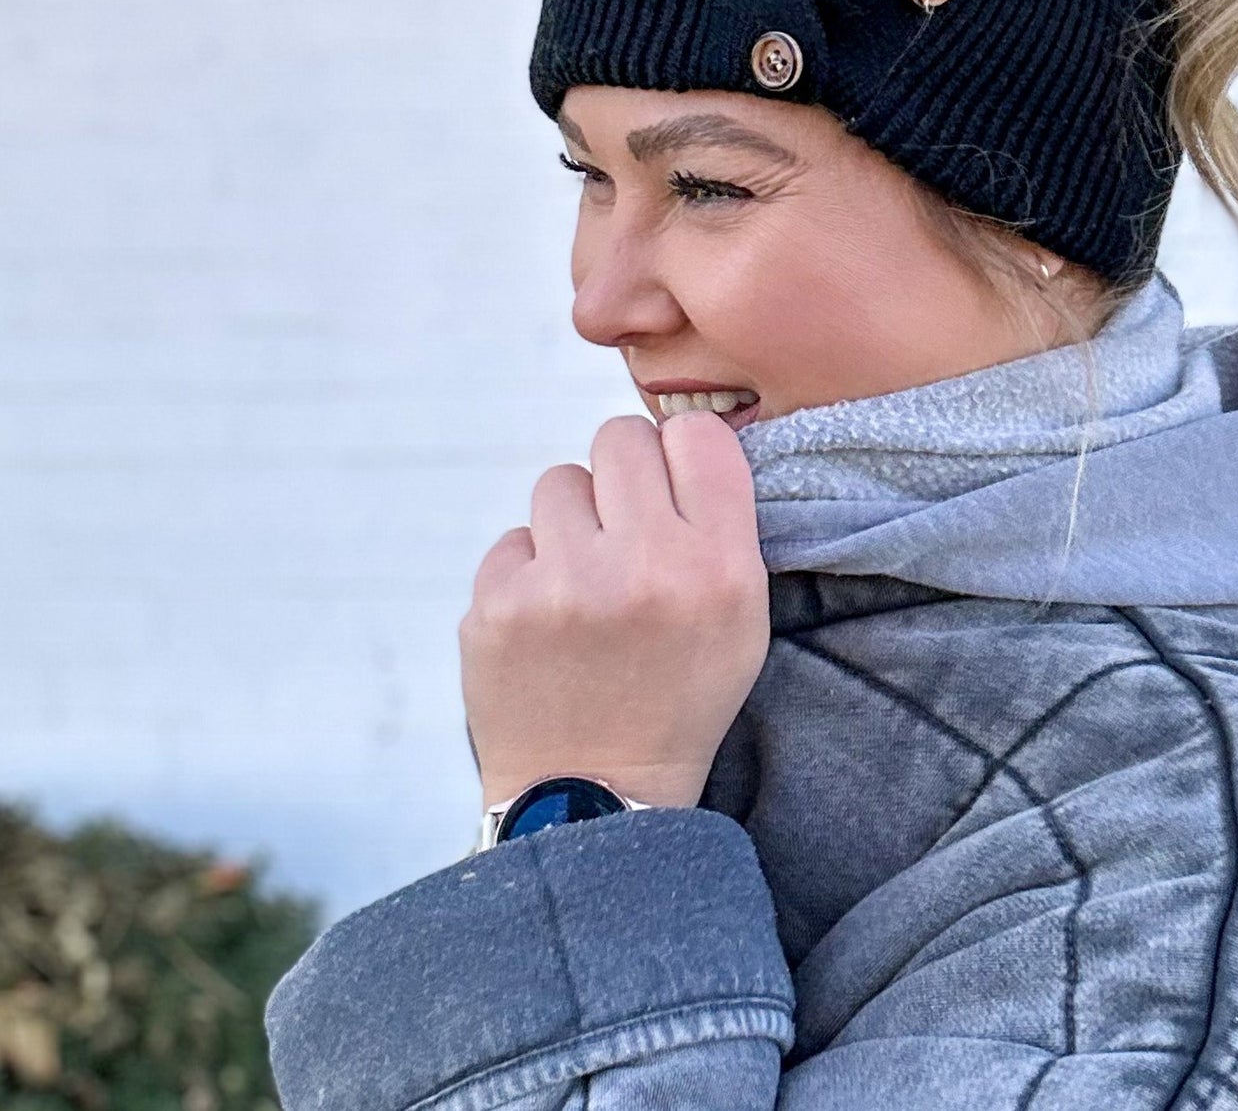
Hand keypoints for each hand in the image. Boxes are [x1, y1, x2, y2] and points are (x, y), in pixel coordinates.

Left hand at [459, 413, 770, 810]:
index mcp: (718, 568)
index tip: (673, 485)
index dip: (682, 453)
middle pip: (621, 438)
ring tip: (584, 585)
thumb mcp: (742, 619)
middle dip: (623, 477)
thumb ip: (721, 525)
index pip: (698, 436)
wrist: (595, 801)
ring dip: (572, 523)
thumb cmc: (678, 697)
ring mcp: (562, 585)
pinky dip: (529, 573)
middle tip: (623, 529)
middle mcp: (644, 566)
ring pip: (560, 481)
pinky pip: (514, 540)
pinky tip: (547, 623)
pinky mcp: (496, 606)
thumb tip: (678, 438)